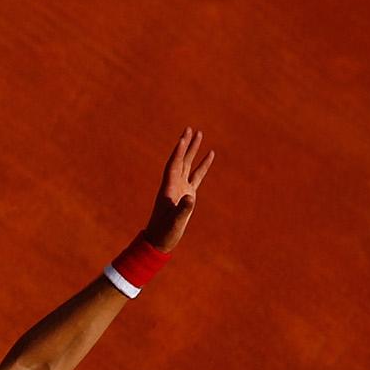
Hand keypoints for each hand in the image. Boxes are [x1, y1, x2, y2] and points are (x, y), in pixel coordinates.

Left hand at [144, 127, 215, 252]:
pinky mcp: (187, 194)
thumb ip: (183, 209)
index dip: (178, 152)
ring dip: (193, 150)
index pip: (174, 165)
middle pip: (180, 160)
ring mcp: (181, 188)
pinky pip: (197, 175)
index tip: (183, 138)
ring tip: (199, 134)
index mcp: (169, 188)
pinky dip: (203, 165)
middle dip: (185, 145)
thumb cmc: (165, 231)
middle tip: (190, 129)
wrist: (159, 240)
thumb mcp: (174, 221)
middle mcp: (174, 185)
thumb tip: (190, 198)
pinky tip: (210, 154)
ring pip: (188, 164)